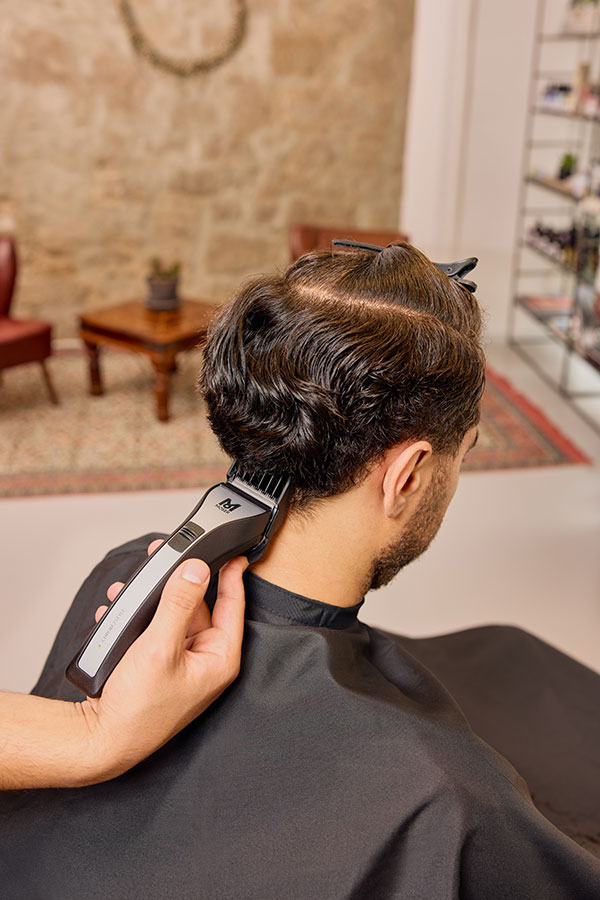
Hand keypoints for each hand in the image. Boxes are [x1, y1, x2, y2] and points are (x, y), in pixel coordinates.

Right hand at [80, 541, 247, 780]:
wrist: (102, 740)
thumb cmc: (138, 708)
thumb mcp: (160, 646)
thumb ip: (179, 603)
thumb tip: (196, 569)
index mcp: (219, 659)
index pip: (233, 606)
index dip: (232, 575)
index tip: (233, 552)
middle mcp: (205, 661)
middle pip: (199, 607)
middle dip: (176, 583)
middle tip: (166, 559)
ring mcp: (182, 664)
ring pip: (172, 616)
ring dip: (151, 600)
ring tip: (128, 589)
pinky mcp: (160, 667)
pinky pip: (155, 631)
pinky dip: (138, 618)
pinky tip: (117, 612)